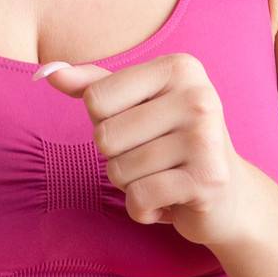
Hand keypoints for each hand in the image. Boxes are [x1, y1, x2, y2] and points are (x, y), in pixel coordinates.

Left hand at [34, 52, 247, 248]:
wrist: (231, 196)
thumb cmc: (173, 142)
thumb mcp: (137, 104)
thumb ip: (93, 85)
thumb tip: (46, 72)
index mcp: (180, 67)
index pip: (96, 98)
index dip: (106, 122)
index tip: (143, 127)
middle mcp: (198, 96)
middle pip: (104, 136)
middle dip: (117, 157)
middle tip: (155, 158)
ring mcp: (206, 138)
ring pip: (118, 171)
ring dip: (131, 184)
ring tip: (164, 177)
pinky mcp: (207, 181)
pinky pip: (138, 199)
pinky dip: (143, 210)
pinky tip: (171, 200)